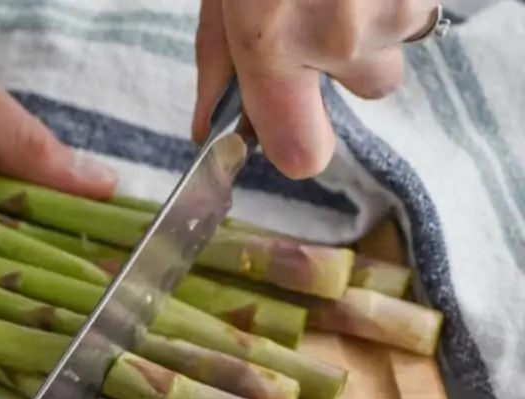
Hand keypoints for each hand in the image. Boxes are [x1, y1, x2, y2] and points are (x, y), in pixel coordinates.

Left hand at [192, 0, 439, 177]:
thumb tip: (209, 131)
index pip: (303, 154)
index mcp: (273, 44)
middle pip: (371, 90)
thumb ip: (218, 64)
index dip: (296, 144)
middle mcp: (345, 38)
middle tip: (317, 14)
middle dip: (349, 61)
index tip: (284, 125)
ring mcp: (396, 8)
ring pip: (398, 42)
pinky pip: (418, 8)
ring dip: (375, 25)